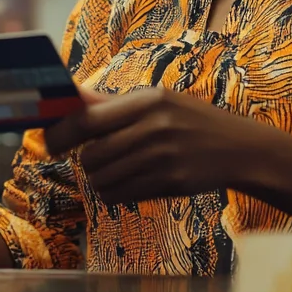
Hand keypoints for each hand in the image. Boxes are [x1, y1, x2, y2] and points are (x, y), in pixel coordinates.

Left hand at [43, 87, 266, 203]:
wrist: (240, 149)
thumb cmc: (191, 122)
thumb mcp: (158, 102)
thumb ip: (112, 104)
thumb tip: (70, 97)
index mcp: (147, 100)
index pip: (87, 119)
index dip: (60, 133)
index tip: (50, 141)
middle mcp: (154, 126)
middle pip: (91, 155)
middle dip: (86, 161)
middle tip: (97, 157)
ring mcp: (163, 157)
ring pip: (102, 179)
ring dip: (100, 179)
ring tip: (117, 170)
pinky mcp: (170, 182)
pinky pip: (120, 195)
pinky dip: (115, 193)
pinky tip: (129, 183)